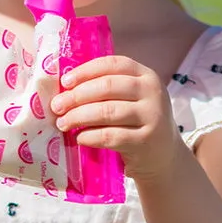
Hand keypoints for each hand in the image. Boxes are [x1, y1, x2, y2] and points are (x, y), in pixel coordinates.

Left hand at [50, 55, 182, 182]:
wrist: (164, 157)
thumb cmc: (138, 123)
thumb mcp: (132, 99)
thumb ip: (108, 89)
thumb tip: (66, 86)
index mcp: (146, 76)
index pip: (113, 64)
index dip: (86, 70)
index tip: (65, 81)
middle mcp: (152, 93)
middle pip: (107, 86)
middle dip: (76, 96)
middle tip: (57, 106)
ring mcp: (152, 117)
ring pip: (107, 111)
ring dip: (78, 116)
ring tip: (63, 123)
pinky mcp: (145, 142)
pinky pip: (110, 136)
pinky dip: (90, 136)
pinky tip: (79, 138)